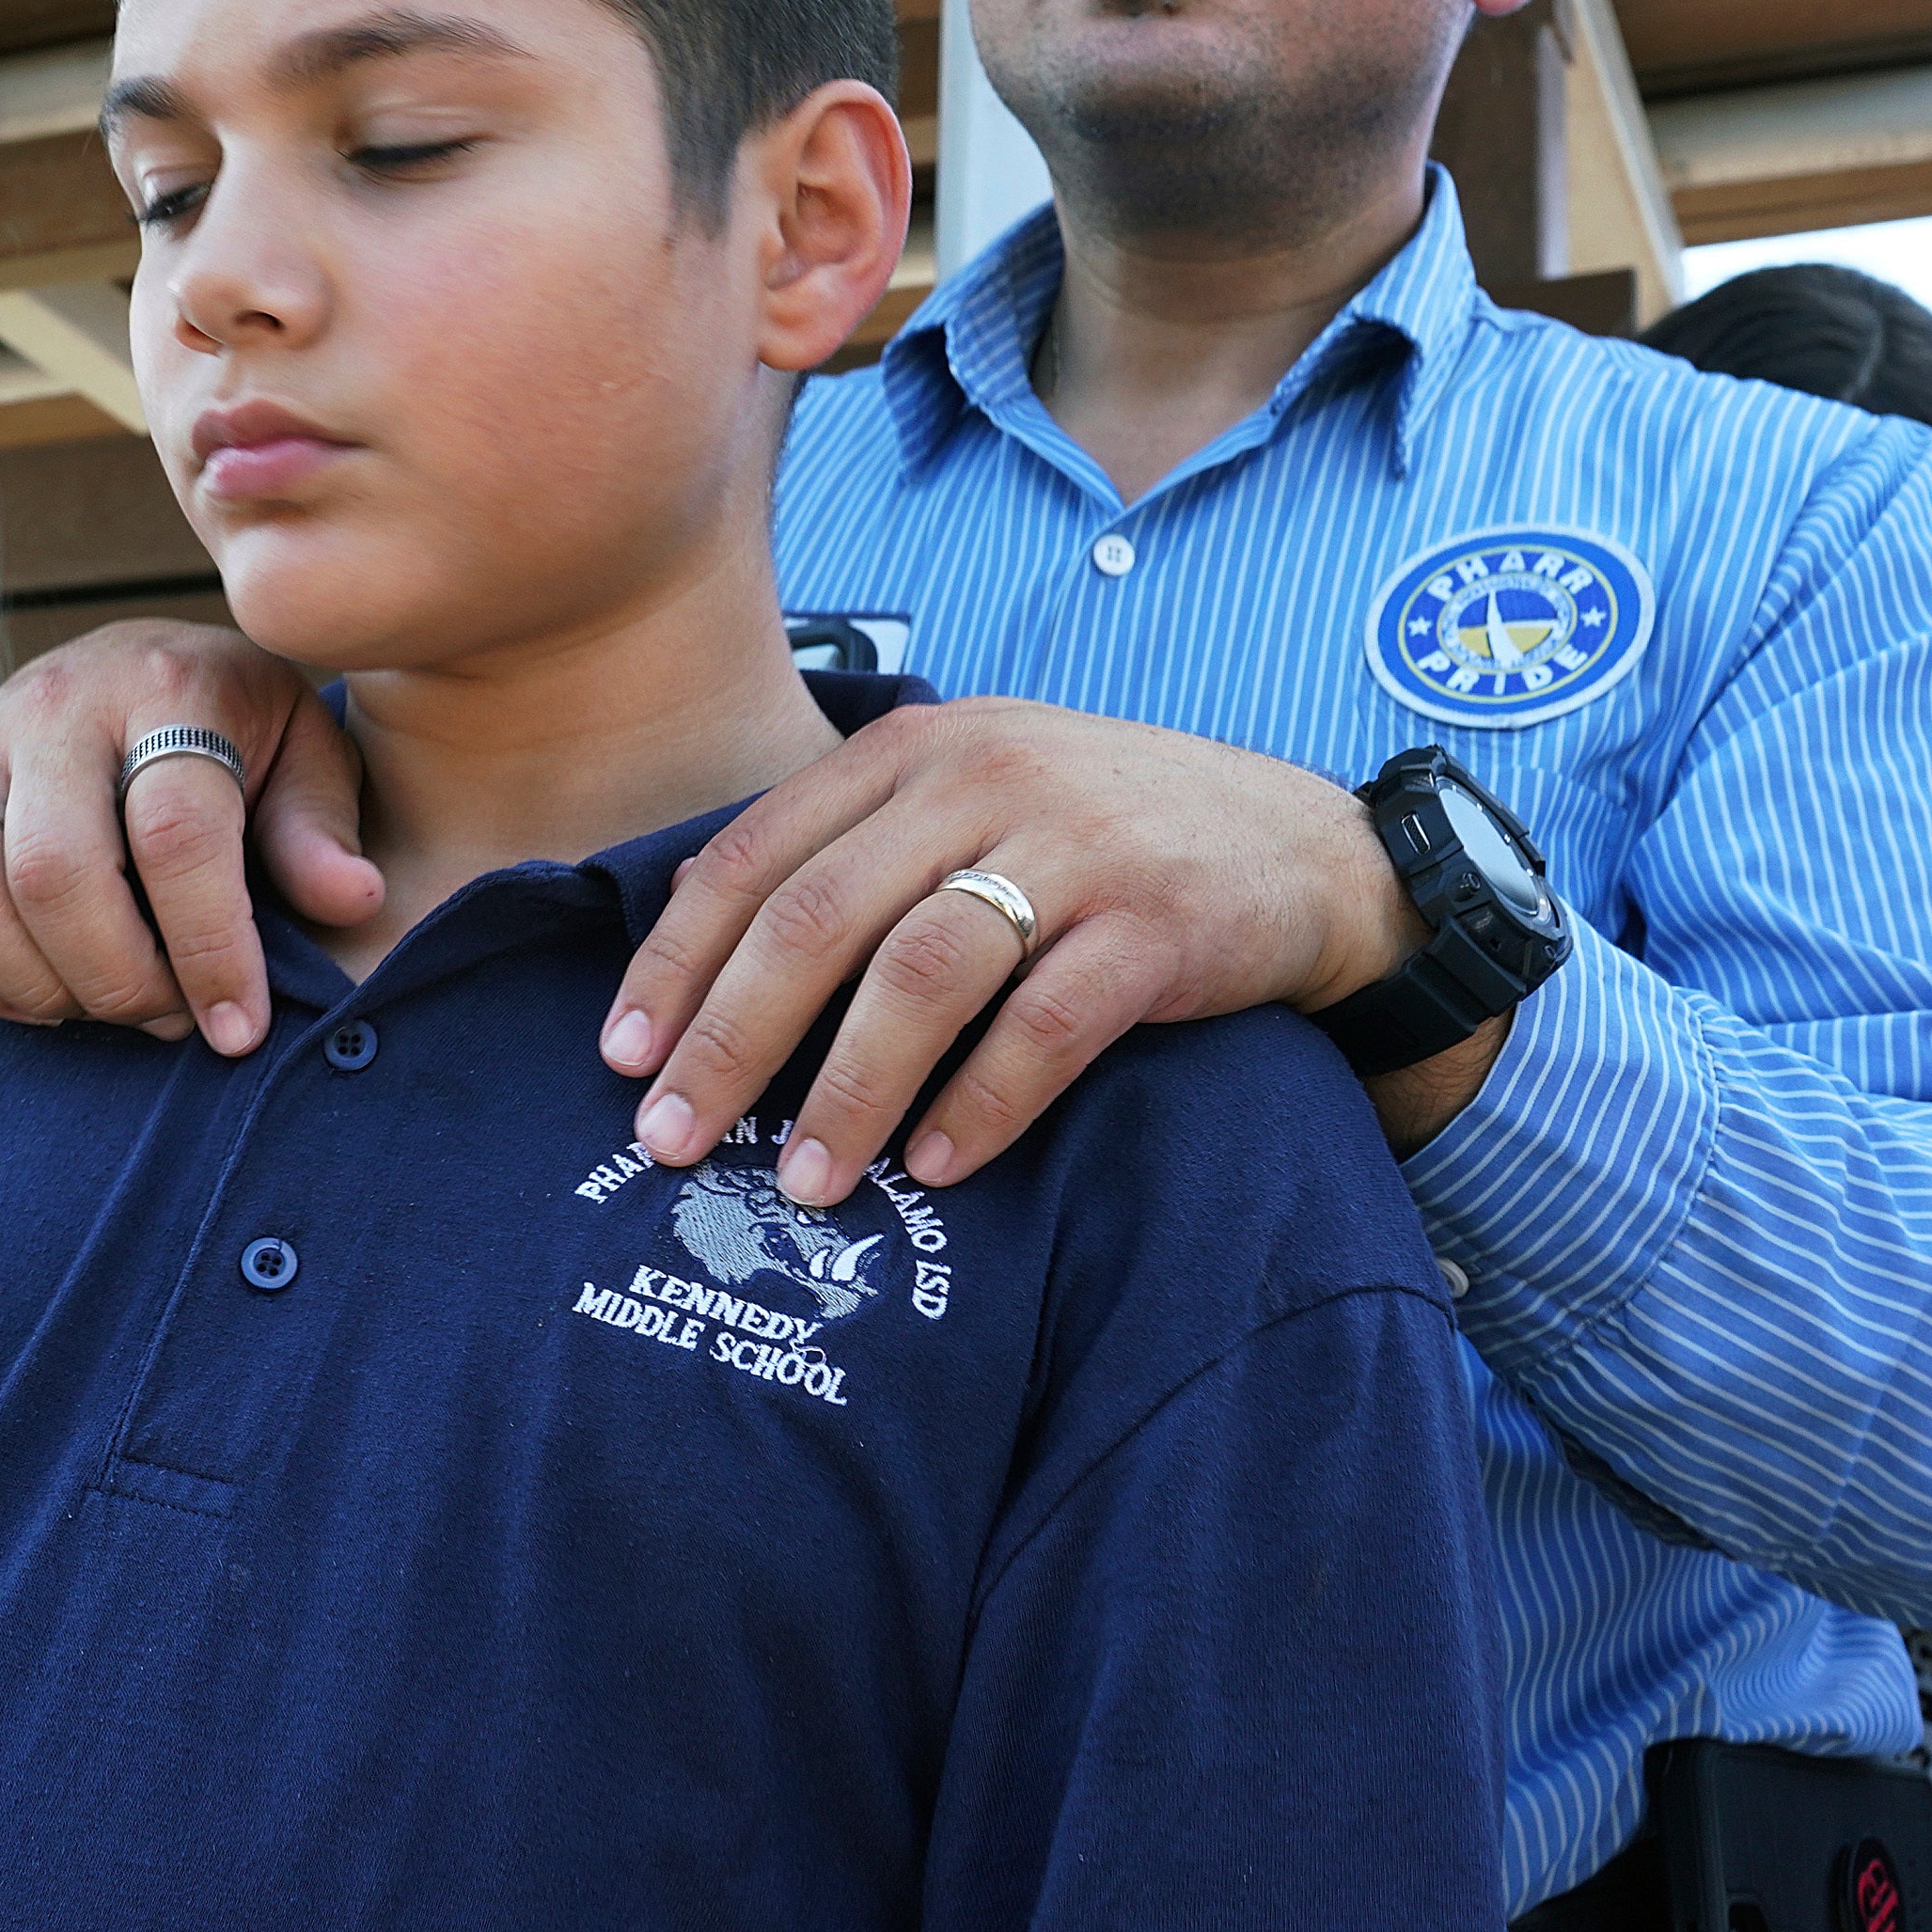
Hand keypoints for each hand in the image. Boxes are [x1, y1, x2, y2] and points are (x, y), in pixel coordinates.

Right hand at [0, 620, 379, 1055]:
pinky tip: (47, 989)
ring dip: (39, 986)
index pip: (174, 831)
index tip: (239, 1028)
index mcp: (166, 687)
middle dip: (118, 979)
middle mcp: (52, 707)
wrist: (148, 675)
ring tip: (111, 1001)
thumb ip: (319, 830)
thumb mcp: (307, 760)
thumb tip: (352, 902)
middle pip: (52, 871)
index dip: (209, 949)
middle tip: (171, 1017)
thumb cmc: (242, 737)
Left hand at [606, 700, 1473, 1205]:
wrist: (1310, 850)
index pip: (756, 856)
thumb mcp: (973, 804)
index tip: (621, 1059)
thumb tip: (694, 945)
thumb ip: (853, 853)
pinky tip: (935, 1166)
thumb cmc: (1104, 844)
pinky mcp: (1158, 921)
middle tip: (671, 1143)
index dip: (677, 964)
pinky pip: (1046, 1024)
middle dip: (730, 1041)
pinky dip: (980, 1103)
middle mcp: (984, 776)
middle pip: (817, 919)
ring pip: (920, 974)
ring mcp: (1076, 844)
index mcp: (916, 750)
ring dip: (847, 1092)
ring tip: (803, 1181)